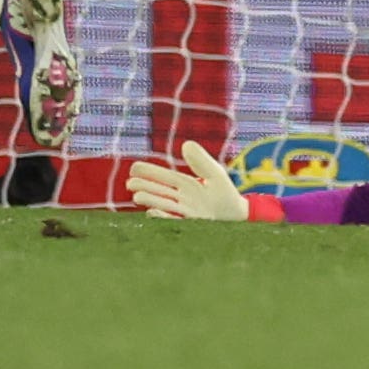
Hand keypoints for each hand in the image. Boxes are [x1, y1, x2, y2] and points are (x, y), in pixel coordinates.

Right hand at [128, 141, 250, 219]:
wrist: (238, 216)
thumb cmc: (225, 194)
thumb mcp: (214, 173)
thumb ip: (201, 160)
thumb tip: (185, 144)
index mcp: (185, 184)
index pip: (163, 176)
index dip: (149, 172)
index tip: (134, 168)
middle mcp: (181, 198)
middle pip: (159, 191)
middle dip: (144, 187)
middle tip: (130, 183)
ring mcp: (184, 212)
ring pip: (163, 205)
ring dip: (150, 201)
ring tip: (137, 196)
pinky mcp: (190, 224)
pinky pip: (174, 221)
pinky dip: (163, 217)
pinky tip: (153, 213)